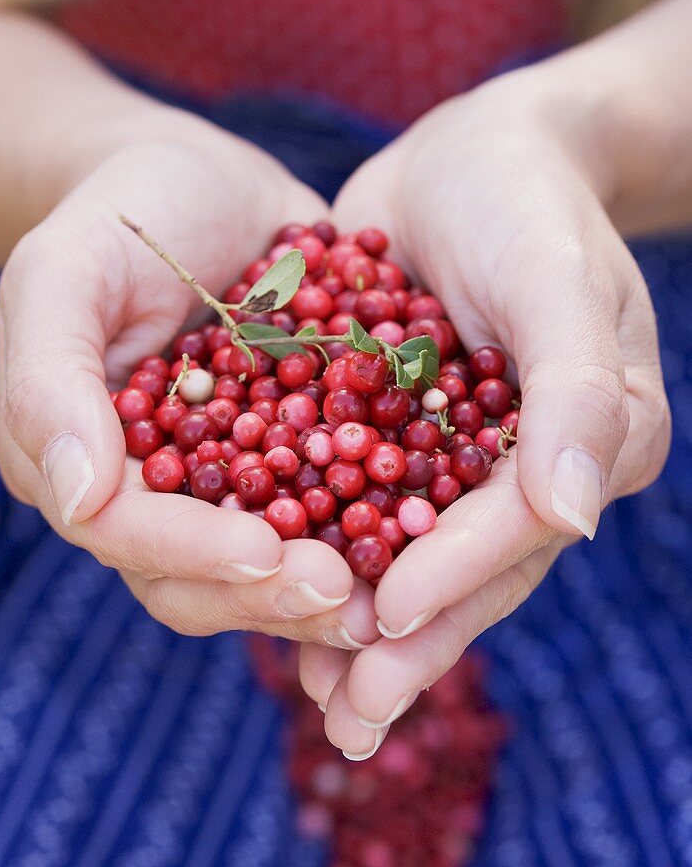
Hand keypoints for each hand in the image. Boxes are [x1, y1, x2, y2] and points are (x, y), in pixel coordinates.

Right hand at [0, 122, 377, 648]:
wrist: (203, 180)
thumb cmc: (122, 212)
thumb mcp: (64, 271)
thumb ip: (50, 381)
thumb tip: (76, 499)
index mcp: (89, 463)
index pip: (128, 533)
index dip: (191, 552)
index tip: (264, 552)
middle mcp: (160, 492)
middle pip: (200, 579)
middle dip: (269, 593)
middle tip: (346, 595)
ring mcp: (235, 482)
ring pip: (271, 566)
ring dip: (329, 589)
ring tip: (396, 592)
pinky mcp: (300, 456)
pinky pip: (334, 508)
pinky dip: (376, 526)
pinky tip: (429, 534)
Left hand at [300, 71, 670, 757]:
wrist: (472, 152)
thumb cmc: (527, 201)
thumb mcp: (556, 279)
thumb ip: (574, 394)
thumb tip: (574, 520)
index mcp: (591, 439)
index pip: (521, 527)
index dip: (456, 578)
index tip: (386, 624)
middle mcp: (529, 464)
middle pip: (469, 567)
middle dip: (409, 641)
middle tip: (347, 714)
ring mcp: (462, 456)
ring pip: (412, 555)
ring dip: (362, 626)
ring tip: (314, 694)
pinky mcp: (401, 434)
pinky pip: (362, 507)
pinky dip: (325, 555)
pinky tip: (276, 600)